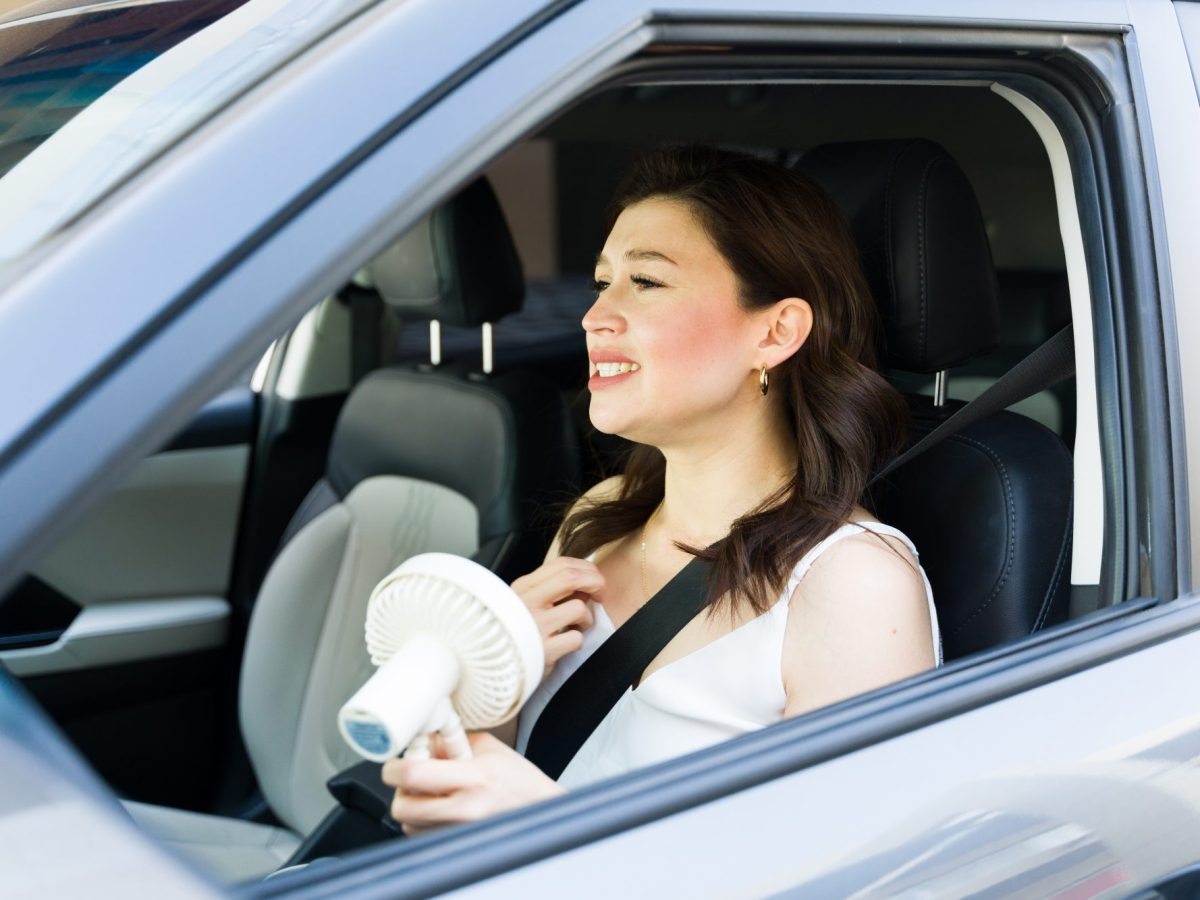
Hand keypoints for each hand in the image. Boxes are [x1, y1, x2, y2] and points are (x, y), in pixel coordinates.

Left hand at [383, 732, 563, 834]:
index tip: (396, 762)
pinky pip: (423, 834)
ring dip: (414, 806)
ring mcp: (460, 831)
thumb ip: (448, 743)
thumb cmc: (517, 777)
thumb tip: (418, 741)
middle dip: (401, 791)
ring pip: (409, 824)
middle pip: (403, 807)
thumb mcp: (485, 747)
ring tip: (434, 793)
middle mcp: (465, 809)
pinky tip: (443, 807)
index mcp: (473, 777)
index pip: (414, 774)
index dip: (395, 767)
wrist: (540, 807)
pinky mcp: (458, 843)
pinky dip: (425, 821)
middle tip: (413, 779)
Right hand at [511, 557, 604, 676]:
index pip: (561, 565)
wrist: (496, 666)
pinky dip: (578, 640)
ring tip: (576, 625)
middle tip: (600, 595)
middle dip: (595, 583)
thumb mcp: (527, 602)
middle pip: (570, 578)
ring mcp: (534, 627)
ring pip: (578, 608)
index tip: (595, 581)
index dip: (587, 569)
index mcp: (523, 587)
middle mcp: (526, 603)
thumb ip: (552, 588)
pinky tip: (566, 643)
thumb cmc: (519, 630)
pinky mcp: (544, 651)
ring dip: (587, 618)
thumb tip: (587, 579)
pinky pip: (576, 638)